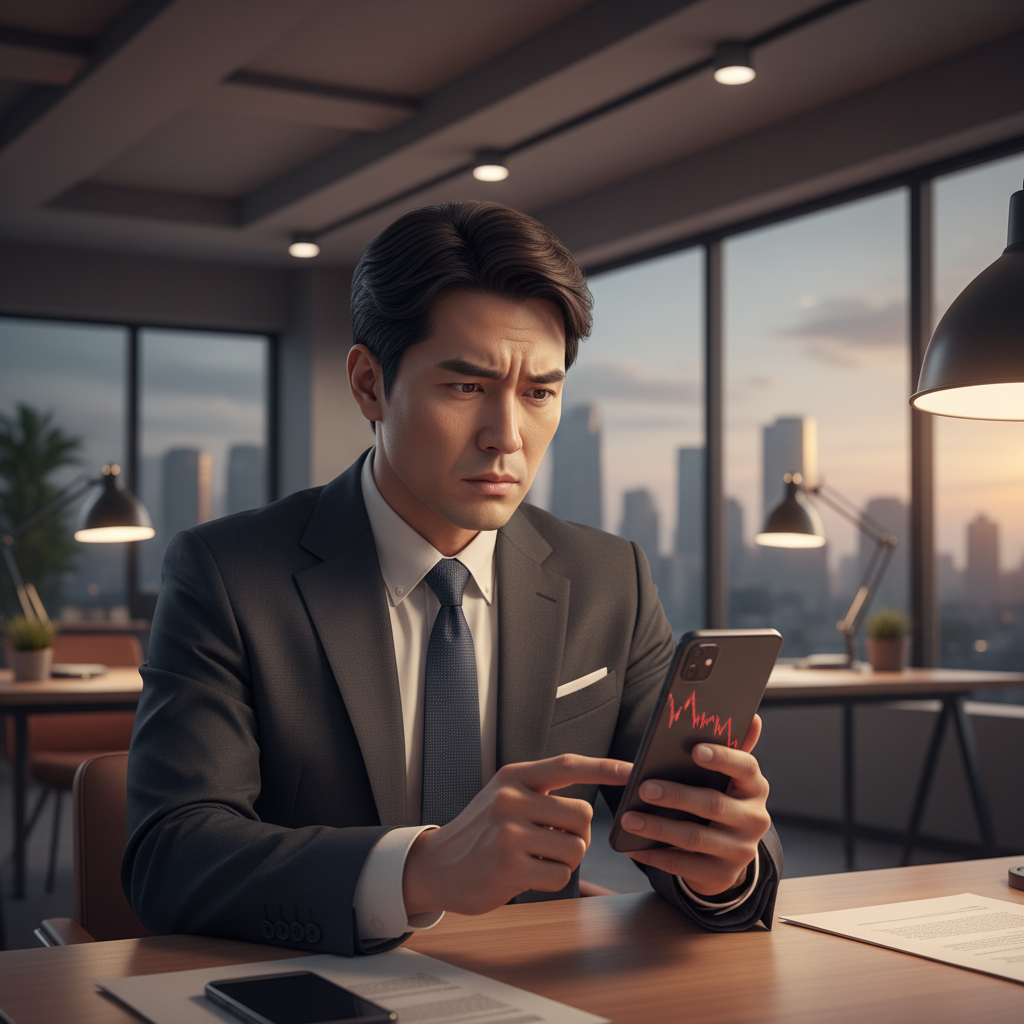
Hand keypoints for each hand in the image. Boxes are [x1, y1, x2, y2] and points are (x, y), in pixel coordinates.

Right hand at [403, 753, 630, 915]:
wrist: (436, 866)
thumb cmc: (480, 832)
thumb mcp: (503, 796)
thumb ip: (540, 793)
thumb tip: (587, 809)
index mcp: (514, 776)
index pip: (568, 765)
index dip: (604, 767)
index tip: (632, 771)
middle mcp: (511, 799)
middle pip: (581, 815)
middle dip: (577, 834)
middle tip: (551, 841)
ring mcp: (509, 833)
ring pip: (575, 848)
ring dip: (564, 860)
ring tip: (535, 858)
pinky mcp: (510, 867)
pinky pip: (560, 875)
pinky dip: (550, 880)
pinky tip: (525, 874)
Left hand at [619, 714, 769, 896]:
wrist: (729, 854)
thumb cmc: (722, 801)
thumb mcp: (729, 778)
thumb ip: (732, 748)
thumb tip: (751, 717)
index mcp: (755, 788)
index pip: (746, 767)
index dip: (722, 758)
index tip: (695, 750)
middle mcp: (754, 819)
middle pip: (713, 803)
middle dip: (676, 795)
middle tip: (644, 788)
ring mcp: (740, 851)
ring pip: (695, 838)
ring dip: (658, 828)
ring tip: (629, 819)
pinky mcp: (722, 875)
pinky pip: (685, 865)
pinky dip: (656, 856)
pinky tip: (633, 846)